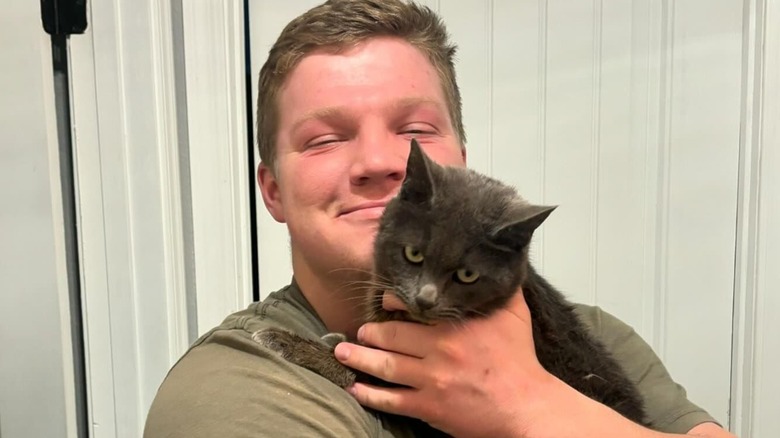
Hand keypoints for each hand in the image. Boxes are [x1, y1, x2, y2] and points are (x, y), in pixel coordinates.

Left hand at [334, 289, 556, 436]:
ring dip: (358, 360)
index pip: (412, 308)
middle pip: (391, 337)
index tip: (383, 302)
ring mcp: (432, 380)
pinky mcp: (430, 407)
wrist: (528, 407)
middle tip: (356, 332)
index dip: (391, 304)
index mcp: (455, 324)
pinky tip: (356, 389)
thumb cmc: (520, 362)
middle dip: (368, 334)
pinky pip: (392, 401)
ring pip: (385, 367)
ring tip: (342, 354)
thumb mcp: (515, 314)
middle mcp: (439, 349)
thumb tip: (500, 262)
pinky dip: (370, 395)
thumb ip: (502, 287)